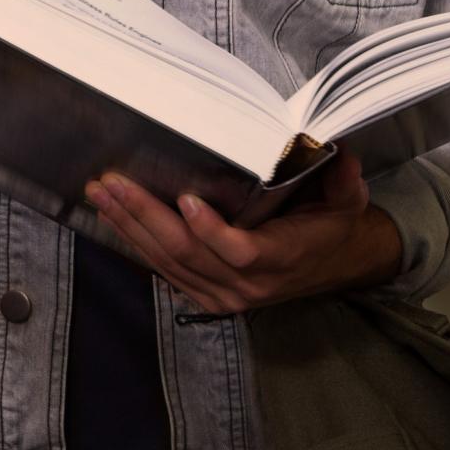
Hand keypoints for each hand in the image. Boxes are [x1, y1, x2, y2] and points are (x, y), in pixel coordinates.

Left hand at [85, 154, 403, 313]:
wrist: (333, 265)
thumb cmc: (333, 226)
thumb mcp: (348, 201)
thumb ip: (344, 179)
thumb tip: (340, 152)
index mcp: (281, 259)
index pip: (240, 251)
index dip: (210, 230)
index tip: (185, 198)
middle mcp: (248, 284)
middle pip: (187, 254)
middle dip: (145, 216)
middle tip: (113, 184)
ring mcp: (224, 295)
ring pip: (168, 263)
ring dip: (130, 227)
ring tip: (101, 195)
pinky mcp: (207, 296)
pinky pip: (165, 272)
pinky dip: (137, 244)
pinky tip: (113, 219)